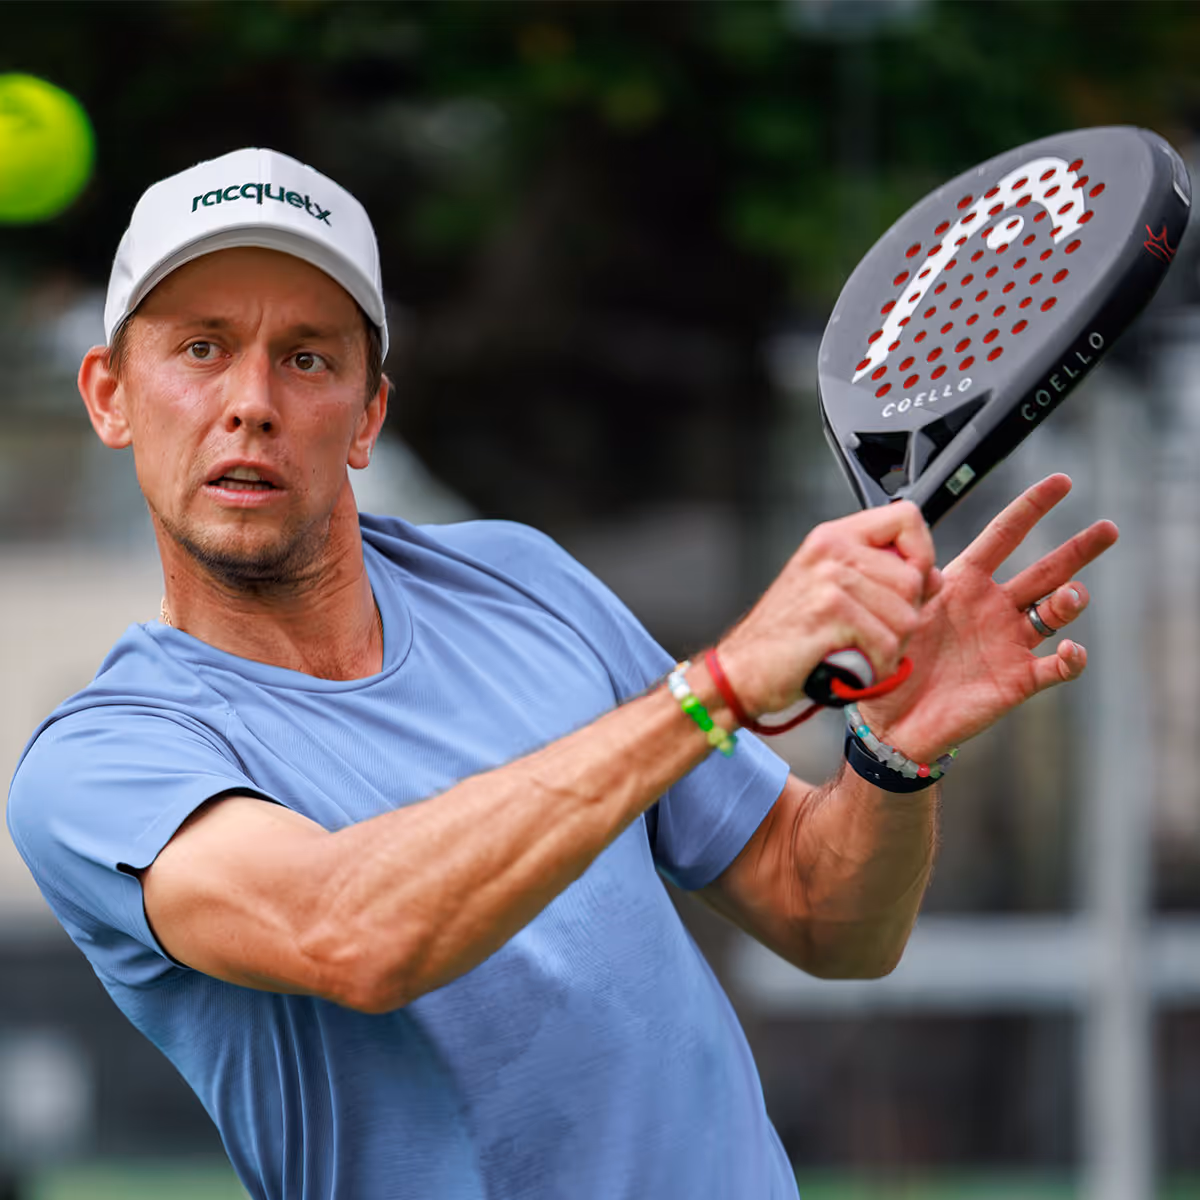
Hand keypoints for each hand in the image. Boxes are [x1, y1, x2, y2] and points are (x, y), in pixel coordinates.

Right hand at [717, 501, 936, 717]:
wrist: (742, 671)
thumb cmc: (785, 638)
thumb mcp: (834, 594)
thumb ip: (884, 578)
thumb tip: (932, 576)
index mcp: (833, 538)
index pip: (907, 518)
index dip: (921, 552)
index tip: (908, 582)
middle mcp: (831, 550)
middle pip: (914, 577)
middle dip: (904, 617)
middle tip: (870, 634)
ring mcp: (829, 578)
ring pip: (906, 615)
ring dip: (890, 647)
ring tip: (858, 651)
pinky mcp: (830, 612)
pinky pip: (887, 643)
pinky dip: (876, 666)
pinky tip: (852, 665)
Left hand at [859, 474, 1118, 761]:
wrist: (890, 720)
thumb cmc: (889, 661)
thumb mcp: (894, 611)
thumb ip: (913, 583)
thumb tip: (923, 562)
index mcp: (964, 582)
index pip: (1004, 535)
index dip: (1032, 507)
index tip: (1062, 481)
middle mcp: (993, 607)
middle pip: (1047, 570)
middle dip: (1078, 549)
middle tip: (1108, 529)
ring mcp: (1009, 642)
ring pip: (1056, 612)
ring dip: (1070, 600)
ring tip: (1072, 596)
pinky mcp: (1017, 678)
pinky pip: (1056, 666)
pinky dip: (1071, 657)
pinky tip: (1071, 649)